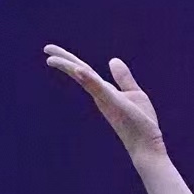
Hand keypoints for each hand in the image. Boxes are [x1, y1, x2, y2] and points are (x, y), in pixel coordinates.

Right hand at [43, 44, 164, 159]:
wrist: (147, 145)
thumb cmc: (141, 123)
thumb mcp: (135, 93)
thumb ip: (123, 78)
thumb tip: (112, 60)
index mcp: (104, 91)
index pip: (84, 71)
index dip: (69, 59)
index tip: (50, 50)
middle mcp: (100, 95)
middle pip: (80, 73)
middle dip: (64, 60)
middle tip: (46, 48)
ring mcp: (106, 100)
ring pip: (85, 79)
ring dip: (69, 67)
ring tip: (51, 58)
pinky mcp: (115, 105)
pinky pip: (100, 89)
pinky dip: (89, 79)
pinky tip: (80, 69)